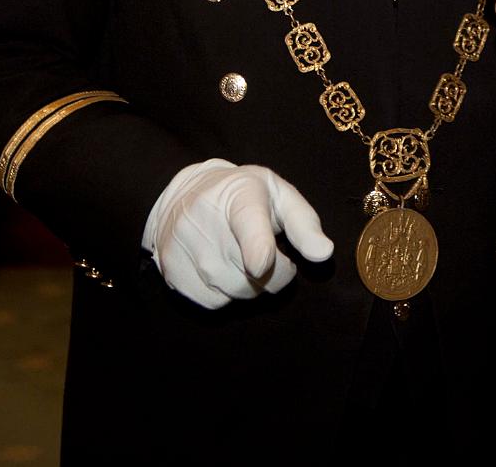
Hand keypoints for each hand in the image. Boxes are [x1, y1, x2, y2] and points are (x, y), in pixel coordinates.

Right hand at [144, 159, 333, 308]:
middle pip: (251, 274)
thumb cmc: (243, 197)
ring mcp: (183, 247)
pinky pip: (214, 302)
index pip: (248, 224)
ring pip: (235, 292)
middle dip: (275, 274)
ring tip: (245, 258)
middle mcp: (205, 220)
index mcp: (240, 195)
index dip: (256, 248)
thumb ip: (304, 224)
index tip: (261, 265)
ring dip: (251, 286)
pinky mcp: (171, 270)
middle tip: (271, 254)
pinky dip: (226, 295)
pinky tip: (224, 269)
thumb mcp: (279, 196)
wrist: (186, 192)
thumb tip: (324, 253)